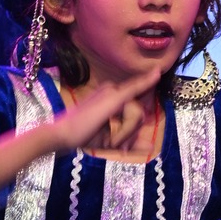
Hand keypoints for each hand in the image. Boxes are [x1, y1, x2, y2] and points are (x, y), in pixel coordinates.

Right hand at [0, 66, 164, 190]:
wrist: (62, 134)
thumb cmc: (82, 136)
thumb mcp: (109, 139)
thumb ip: (129, 140)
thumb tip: (151, 146)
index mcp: (110, 95)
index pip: (134, 106)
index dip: (135, 124)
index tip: (147, 109)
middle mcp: (112, 89)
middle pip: (138, 113)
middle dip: (130, 133)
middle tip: (117, 146)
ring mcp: (113, 91)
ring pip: (137, 115)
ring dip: (127, 132)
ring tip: (112, 141)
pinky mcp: (114, 96)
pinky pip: (136, 93)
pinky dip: (145, 86)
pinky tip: (157, 73)